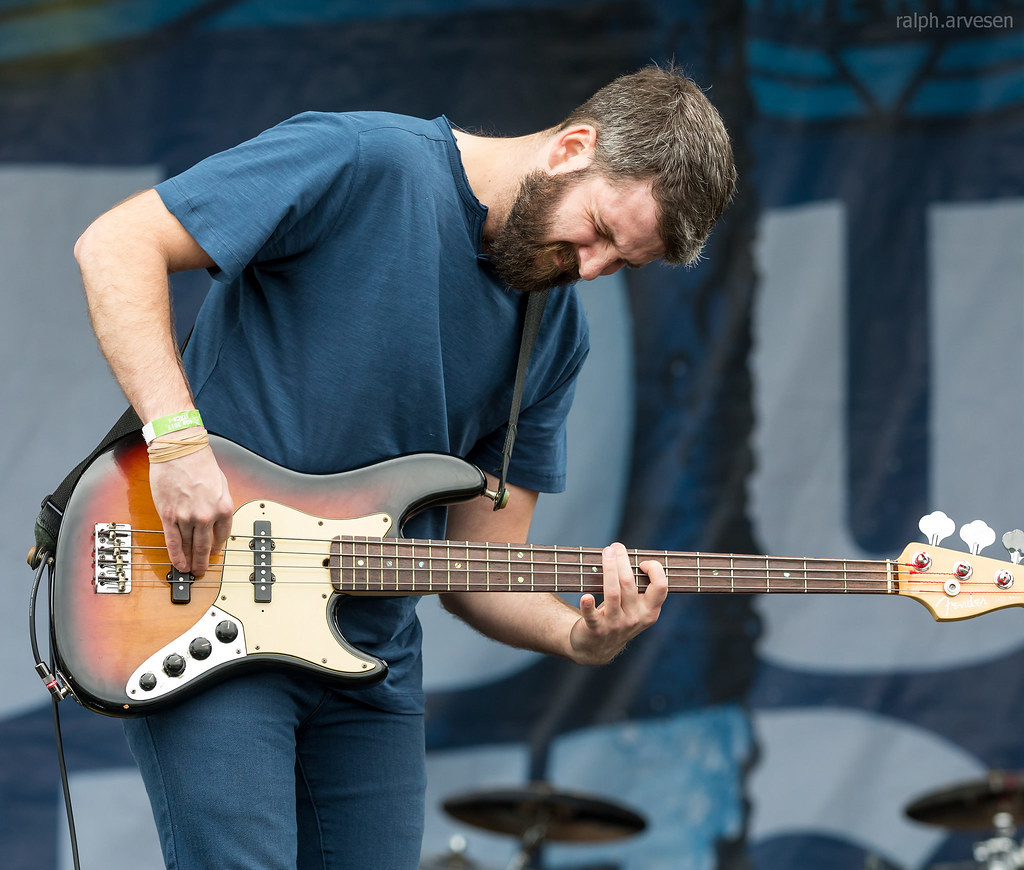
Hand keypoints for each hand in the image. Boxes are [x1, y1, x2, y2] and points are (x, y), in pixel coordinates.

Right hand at [150, 442, 233, 575]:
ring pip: (189, 546)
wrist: (179, 451)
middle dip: (204, 561)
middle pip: (206, 546)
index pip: (223, 535)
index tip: (215, 552)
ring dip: (189, 560)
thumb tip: (218, 520)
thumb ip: (220, 504)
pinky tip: (178, 564)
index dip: (218, 546)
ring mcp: (187, 517)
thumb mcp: (222, 484)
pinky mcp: (169, 515)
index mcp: (224, 507)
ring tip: (190, 570)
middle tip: (202, 571)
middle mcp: (207, 515)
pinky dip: (176, 555)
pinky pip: (173, 541)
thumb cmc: (200, 463)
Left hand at [569, 542, 667, 664]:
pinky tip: (586, 596)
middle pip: (630, 583)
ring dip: (608, 570)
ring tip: (605, 553)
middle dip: (622, 561)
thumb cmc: (618, 617)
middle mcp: (635, 618)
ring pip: (612, 593)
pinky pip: (592, 615)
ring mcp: (616, 625)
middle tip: (615, 547)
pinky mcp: (596, 629)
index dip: (654, 569)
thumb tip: (631, 554)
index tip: (640, 561)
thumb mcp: (636, 608)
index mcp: (650, 611)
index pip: (660, 587)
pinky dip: (588, 605)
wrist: (597, 648)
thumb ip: (640, 587)